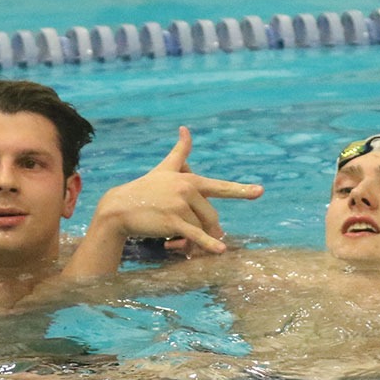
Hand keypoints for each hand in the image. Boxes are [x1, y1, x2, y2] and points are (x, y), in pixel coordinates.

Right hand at [89, 126, 262, 253]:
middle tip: (188, 234)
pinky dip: (208, 244)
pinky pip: (195, 235)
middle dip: (206, 229)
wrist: (120, 207)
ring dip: (195, 239)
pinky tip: (220, 250)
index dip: (241, 190)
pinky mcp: (173, 222)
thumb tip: (185, 128)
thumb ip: (180, 151)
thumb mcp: (165, 168)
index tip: (260, 192)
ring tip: (178, 241)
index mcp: (190, 179)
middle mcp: (187, 190)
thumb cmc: (145, 188)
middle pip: (211, 216)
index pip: (220, 187)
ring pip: (202, 228)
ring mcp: (180, 206)